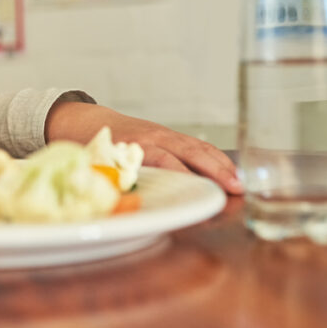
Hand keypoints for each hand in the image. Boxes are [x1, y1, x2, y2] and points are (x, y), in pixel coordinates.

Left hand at [45, 101, 242, 193]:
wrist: (85, 120)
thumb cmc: (89, 147)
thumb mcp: (93, 164)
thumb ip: (108, 180)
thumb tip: (120, 207)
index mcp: (132, 145)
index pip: (163, 159)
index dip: (183, 174)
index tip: (201, 192)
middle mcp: (151, 136)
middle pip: (189, 151)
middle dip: (214, 170)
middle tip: (235, 189)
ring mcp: (163, 133)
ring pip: (198, 146)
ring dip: (221, 164)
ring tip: (240, 183)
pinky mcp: (169, 134)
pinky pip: (197, 144)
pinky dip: (215, 156)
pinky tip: (229, 170)